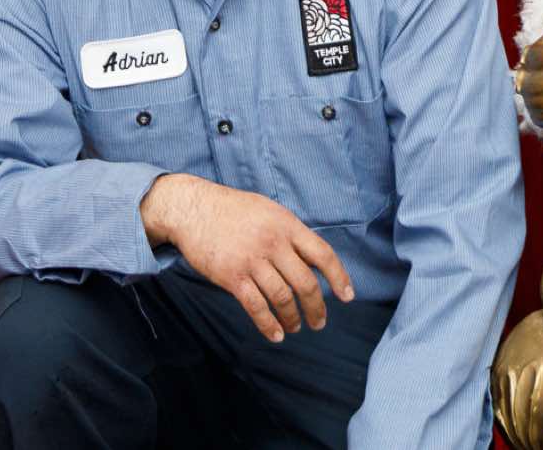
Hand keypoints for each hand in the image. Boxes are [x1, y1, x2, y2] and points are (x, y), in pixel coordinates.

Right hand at [140, 174, 354, 341]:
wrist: (194, 208)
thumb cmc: (234, 210)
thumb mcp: (270, 210)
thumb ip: (290, 233)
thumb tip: (311, 257)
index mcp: (287, 225)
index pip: (322, 254)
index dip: (339, 277)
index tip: (348, 296)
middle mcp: (273, 243)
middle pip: (305, 282)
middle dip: (317, 307)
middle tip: (319, 322)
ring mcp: (252, 260)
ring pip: (282, 297)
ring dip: (292, 318)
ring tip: (296, 328)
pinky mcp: (232, 276)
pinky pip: (255, 306)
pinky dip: (268, 324)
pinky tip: (275, 334)